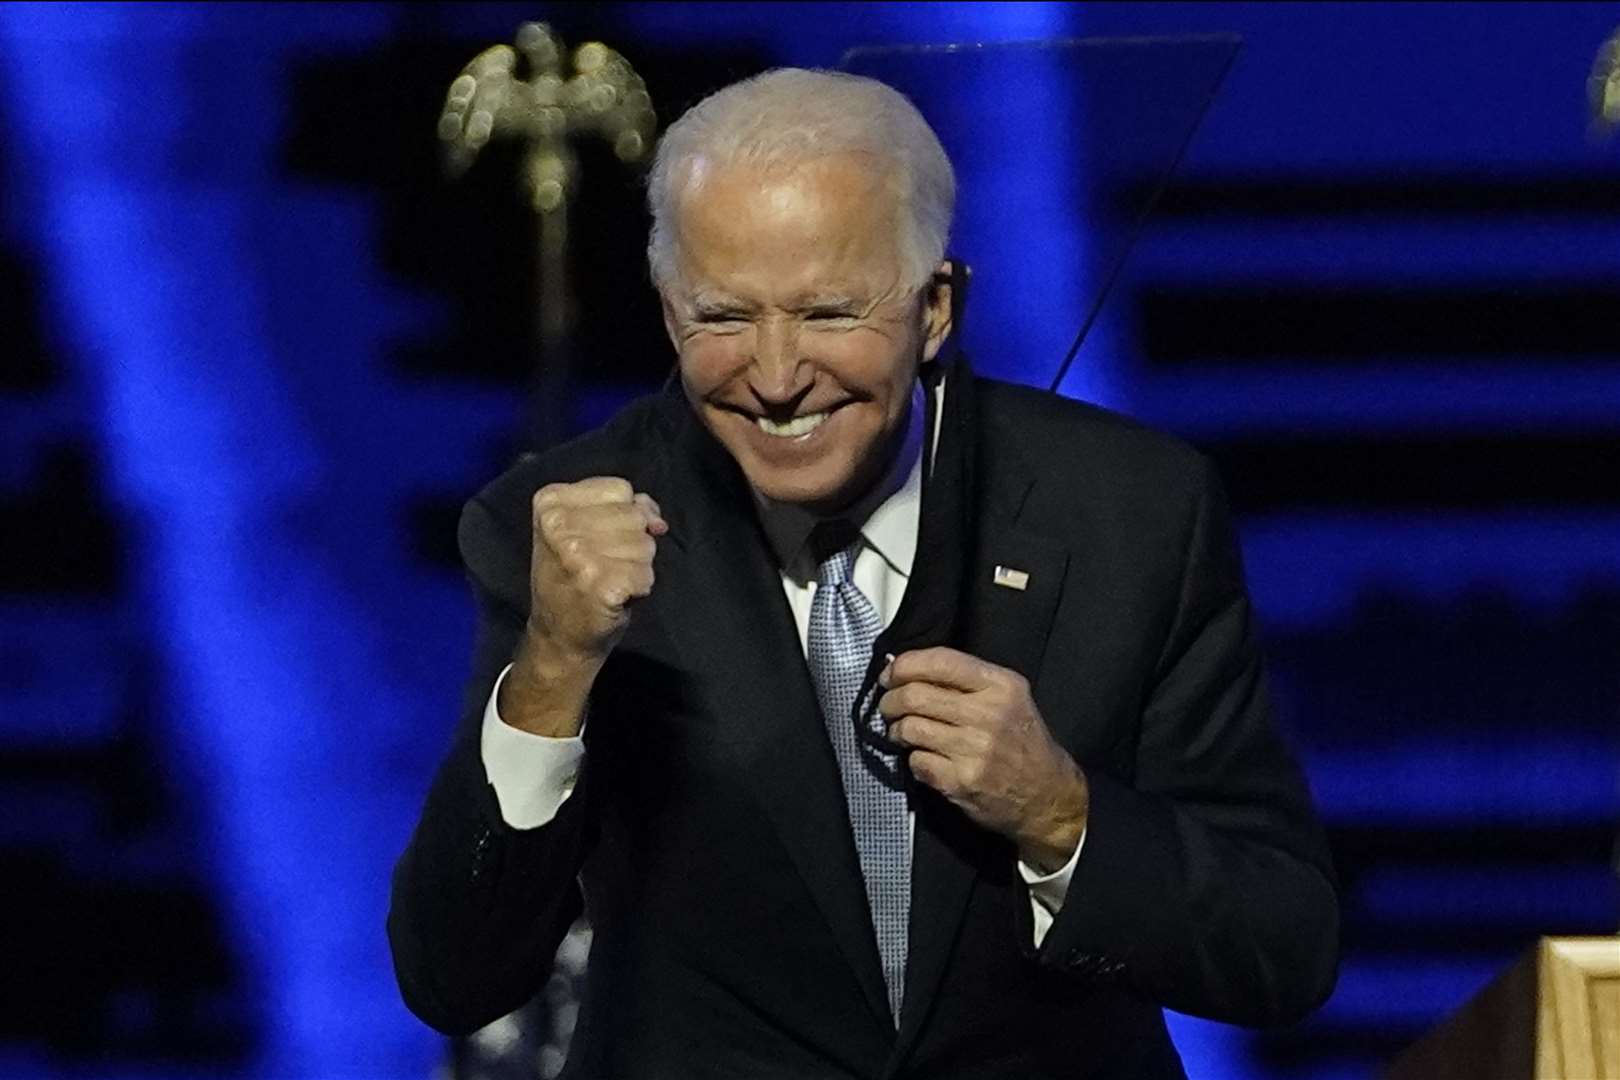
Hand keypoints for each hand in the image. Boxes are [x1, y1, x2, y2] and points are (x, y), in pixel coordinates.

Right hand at [500, 476, 666, 735]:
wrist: (558, 635)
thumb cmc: (572, 578)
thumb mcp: (583, 530)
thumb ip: (621, 508)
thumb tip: (656, 519)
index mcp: (551, 502)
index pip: (620, 488)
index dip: (625, 513)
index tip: (603, 537)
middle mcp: (559, 525)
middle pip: (635, 516)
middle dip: (632, 541)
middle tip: (604, 563)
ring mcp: (578, 555)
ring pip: (645, 544)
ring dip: (637, 566)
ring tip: (609, 578)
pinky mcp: (599, 584)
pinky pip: (646, 574)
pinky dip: (639, 588)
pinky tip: (615, 596)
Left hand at [879, 647, 1087, 871]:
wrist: (1046, 795)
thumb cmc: (1021, 741)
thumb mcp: (1008, 698)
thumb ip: (964, 681)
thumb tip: (904, 668)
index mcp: (1001, 685)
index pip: (940, 661)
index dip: (905, 665)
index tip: (890, 674)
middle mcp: (989, 714)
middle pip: (915, 695)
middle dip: (890, 700)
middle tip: (889, 707)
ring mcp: (974, 750)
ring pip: (910, 728)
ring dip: (897, 730)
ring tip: (903, 733)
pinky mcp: (961, 781)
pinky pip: (916, 761)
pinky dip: (913, 759)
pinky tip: (925, 758)